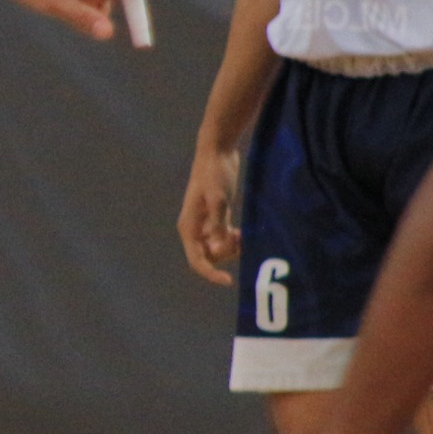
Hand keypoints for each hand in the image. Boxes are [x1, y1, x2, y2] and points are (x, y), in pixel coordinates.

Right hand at [180, 147, 244, 285]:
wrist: (217, 152)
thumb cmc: (214, 173)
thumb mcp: (219, 198)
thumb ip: (218, 223)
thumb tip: (219, 246)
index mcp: (189, 227)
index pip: (197, 260)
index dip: (210, 274)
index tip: (229, 281)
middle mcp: (195, 229)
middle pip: (208, 257)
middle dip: (225, 255)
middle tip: (240, 239)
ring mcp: (206, 224)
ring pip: (218, 250)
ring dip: (232, 248)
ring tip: (243, 233)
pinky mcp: (217, 218)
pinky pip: (224, 240)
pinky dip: (234, 241)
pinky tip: (243, 232)